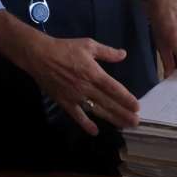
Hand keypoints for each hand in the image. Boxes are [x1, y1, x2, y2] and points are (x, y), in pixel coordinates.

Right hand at [24, 35, 140, 135]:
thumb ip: (107, 52)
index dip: (126, 98)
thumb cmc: (65, 48)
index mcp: (94, 73)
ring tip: (124, 126)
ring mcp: (76, 97)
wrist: (40, 56)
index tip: (137, 107)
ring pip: (97, 111)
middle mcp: (87, 88)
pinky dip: (86, 124)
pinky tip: (95, 131)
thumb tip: (123, 54)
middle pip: (108, 103)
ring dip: (111, 119)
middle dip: (123, 113)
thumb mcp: (88, 45)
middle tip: (136, 122)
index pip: (114, 89)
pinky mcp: (65, 102)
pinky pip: (77, 116)